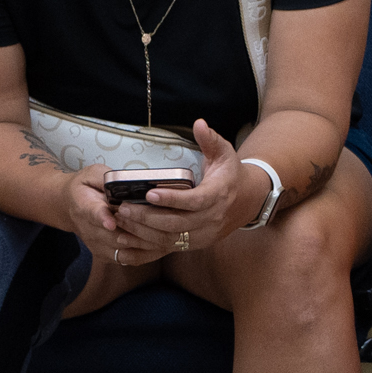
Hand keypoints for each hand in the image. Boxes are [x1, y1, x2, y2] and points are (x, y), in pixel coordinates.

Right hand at [63, 163, 169, 270]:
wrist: (69, 207)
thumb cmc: (87, 187)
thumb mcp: (93, 174)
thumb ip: (108, 179)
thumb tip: (128, 183)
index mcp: (84, 205)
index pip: (93, 213)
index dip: (103, 218)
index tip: (111, 222)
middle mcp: (88, 228)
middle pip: (113, 235)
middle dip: (136, 229)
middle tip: (157, 222)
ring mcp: (96, 244)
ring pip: (122, 249)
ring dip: (143, 242)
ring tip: (163, 232)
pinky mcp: (104, 254)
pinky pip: (126, 259)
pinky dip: (144, 253)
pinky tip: (160, 244)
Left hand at [114, 119, 261, 258]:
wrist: (249, 201)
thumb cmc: (231, 174)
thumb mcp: (224, 153)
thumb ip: (210, 139)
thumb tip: (199, 124)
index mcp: (219, 195)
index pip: (194, 201)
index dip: (171, 200)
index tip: (148, 193)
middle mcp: (213, 219)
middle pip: (177, 224)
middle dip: (147, 218)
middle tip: (123, 209)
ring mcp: (206, 235)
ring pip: (172, 239)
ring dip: (144, 233)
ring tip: (122, 220)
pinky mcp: (198, 244)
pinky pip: (171, 248)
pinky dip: (149, 246)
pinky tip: (131, 239)